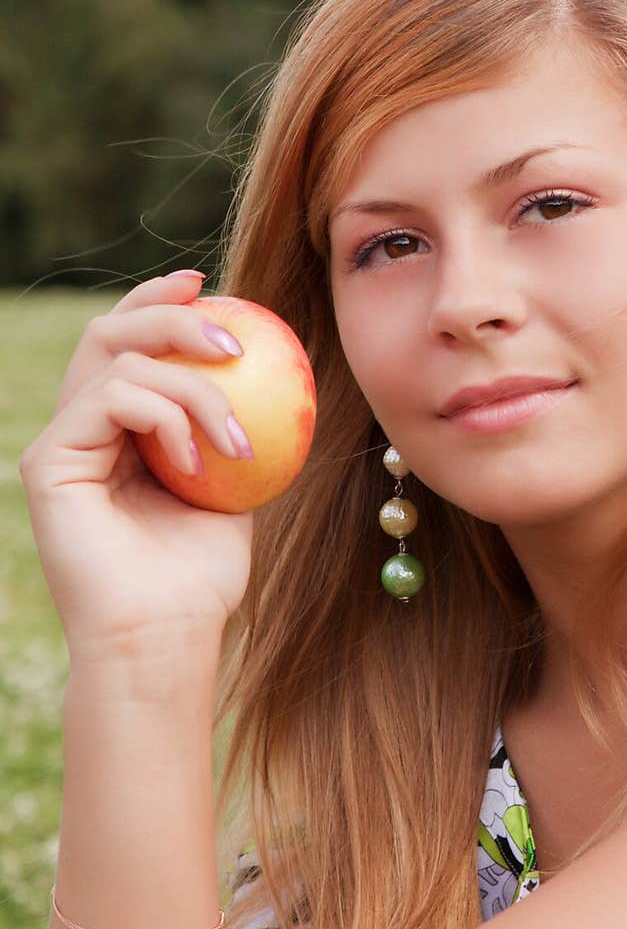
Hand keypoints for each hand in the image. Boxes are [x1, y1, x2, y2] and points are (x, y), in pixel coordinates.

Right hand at [18, 272, 255, 654]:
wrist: (166, 640)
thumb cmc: (201, 580)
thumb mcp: (232, 493)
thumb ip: (230, 435)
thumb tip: (275, 382)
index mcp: (120, 434)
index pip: (131, 346)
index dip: (163, 303)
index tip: (214, 288)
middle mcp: (83, 431)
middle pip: (112, 332)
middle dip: (174, 315)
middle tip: (235, 336)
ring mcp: (61, 444)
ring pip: (118, 359)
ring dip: (194, 388)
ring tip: (237, 442)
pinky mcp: (49, 463)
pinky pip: (109, 398)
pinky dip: (164, 416)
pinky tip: (195, 461)